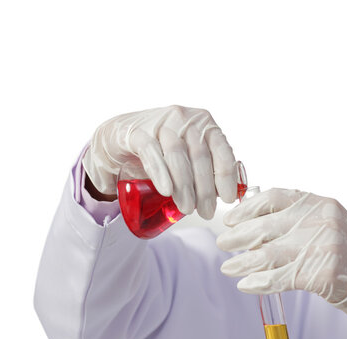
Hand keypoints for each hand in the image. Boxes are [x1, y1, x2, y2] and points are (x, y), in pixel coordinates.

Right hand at [83, 105, 236, 218]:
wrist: (119, 139)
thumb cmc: (161, 151)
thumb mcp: (188, 157)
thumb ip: (207, 169)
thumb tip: (225, 195)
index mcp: (204, 124)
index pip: (222, 150)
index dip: (226, 176)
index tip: (227, 199)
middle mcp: (184, 118)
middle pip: (200, 156)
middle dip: (205, 189)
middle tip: (206, 212)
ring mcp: (160, 122)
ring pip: (177, 155)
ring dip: (185, 186)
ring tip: (188, 208)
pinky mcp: (136, 132)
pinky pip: (151, 152)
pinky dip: (161, 173)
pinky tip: (167, 191)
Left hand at [216, 189, 346, 338]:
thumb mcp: (328, 225)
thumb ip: (298, 219)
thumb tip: (252, 225)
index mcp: (320, 203)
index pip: (275, 197)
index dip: (247, 208)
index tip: (230, 219)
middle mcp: (321, 220)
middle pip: (266, 226)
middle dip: (238, 237)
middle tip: (222, 244)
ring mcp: (323, 247)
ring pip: (267, 254)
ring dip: (242, 262)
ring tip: (227, 267)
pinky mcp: (323, 274)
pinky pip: (279, 278)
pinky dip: (258, 282)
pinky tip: (245, 284)